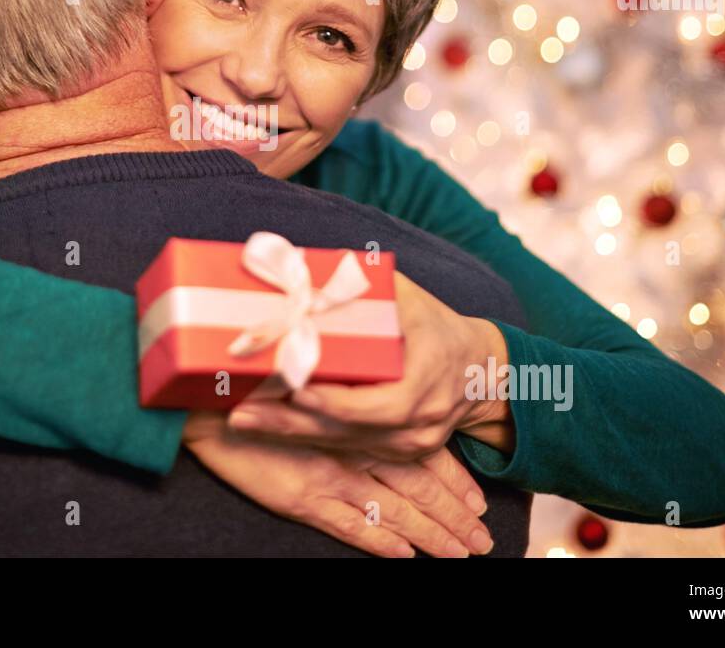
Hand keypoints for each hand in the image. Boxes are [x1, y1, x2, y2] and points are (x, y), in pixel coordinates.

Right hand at [183, 412, 493, 557]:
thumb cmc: (258, 385)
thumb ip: (345, 397)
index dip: (452, 478)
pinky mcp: (304, 498)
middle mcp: (353, 448)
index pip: (418, 452)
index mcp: (359, 420)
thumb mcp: (313, 383)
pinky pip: (352, 526)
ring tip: (460, 554)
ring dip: (431, 535)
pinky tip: (404, 555)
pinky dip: (380, 541)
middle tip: (483, 539)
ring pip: (395, 512)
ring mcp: (331, 476)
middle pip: (418, 488)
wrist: (211, 404)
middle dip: (454, 515)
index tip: (478, 500)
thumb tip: (375, 404)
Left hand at [225, 272, 513, 460]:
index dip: (335, 401)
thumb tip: (305, 272)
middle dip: (292, 423)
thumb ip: (362, 287)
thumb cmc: (436, 325)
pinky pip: (351, 449)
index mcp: (429, 375)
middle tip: (242, 413)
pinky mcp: (401, 452)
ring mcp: (413, 442)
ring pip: (345, 444)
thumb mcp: (408, 298)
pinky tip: (272, 428)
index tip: (294, 390)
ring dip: (291, 434)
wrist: (482, 371)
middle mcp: (423, 418)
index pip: (381, 401)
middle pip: (350, 430)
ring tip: (244, 420)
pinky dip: (311, 437)